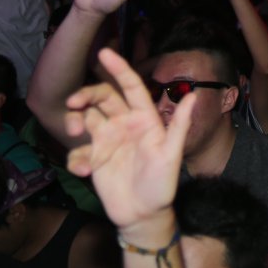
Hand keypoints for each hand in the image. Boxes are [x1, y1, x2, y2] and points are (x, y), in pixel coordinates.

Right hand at [64, 49, 194, 230]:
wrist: (144, 214)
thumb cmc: (163, 184)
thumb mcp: (172, 155)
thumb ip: (180, 126)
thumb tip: (193, 95)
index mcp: (144, 118)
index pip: (130, 87)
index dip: (119, 68)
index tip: (104, 53)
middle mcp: (124, 124)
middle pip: (102, 98)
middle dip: (86, 94)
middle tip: (73, 103)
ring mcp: (107, 140)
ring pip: (85, 118)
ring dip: (75, 120)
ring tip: (76, 132)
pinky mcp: (93, 158)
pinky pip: (78, 150)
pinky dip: (75, 158)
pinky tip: (84, 172)